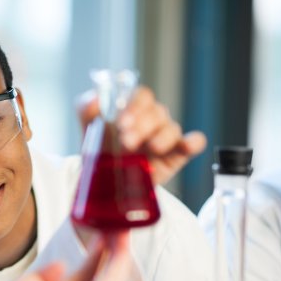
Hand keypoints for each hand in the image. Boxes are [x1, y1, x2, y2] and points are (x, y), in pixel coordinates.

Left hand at [0, 232, 131, 280]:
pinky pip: (113, 279)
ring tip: (124, 227)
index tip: (104, 229)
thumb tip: (61, 264)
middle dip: (114, 247)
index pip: (89, 271)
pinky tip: (122, 241)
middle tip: (119, 222)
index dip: (97, 250)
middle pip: (105, 271)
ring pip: (113, 274)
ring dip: (121, 250)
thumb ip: (46, 276)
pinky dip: (120, 260)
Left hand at [76, 86, 206, 184]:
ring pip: (172, 128)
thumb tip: (94, 98)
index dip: (134, 106)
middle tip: (126, 142)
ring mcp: (165, 137)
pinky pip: (193, 143)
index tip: (121, 123)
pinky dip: (193, 142)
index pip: (142, 96)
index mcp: (134, 109)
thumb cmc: (102, 152)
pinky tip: (188, 145)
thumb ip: (86, 110)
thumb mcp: (90, 131)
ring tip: (151, 148)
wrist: (108, 184)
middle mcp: (152, 120)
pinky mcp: (177, 155)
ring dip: (161, 137)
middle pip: (157, 112)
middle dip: (142, 126)